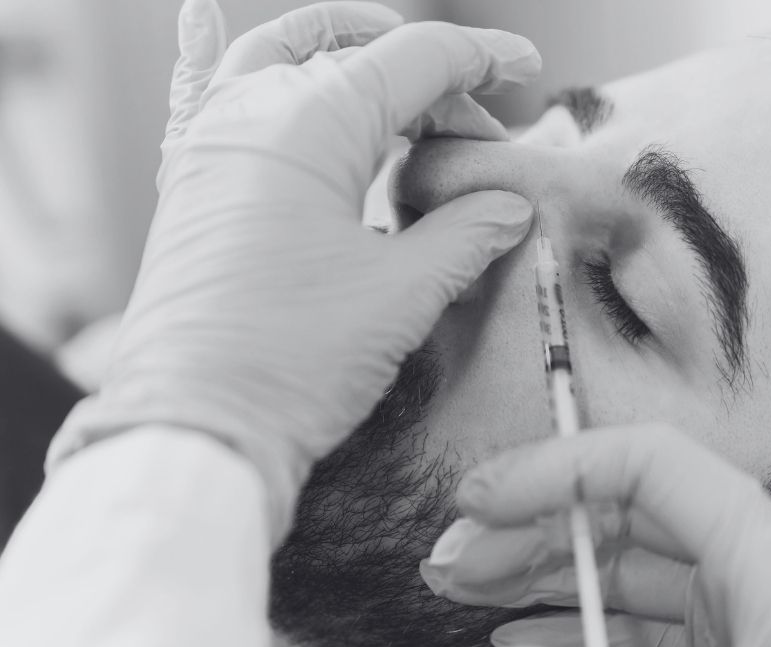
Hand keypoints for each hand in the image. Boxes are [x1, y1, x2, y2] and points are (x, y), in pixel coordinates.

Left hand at [47, 0, 540, 542]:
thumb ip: (467, 234)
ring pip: (287, 59)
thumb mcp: (403, 293)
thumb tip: (510, 207)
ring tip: (404, 90)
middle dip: (431, 81)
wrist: (197, 428)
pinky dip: (237, 64)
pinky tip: (221, 33)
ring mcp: (210, 142)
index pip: (415, 58)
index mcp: (310, 122)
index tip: (525, 65)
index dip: (481, 57)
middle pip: (360, 58)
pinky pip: (215, 93)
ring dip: (351, 61)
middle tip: (479, 131)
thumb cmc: (294, 360)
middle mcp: (251, 112)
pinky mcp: (191, 181)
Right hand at [421, 423, 770, 646]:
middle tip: (455, 562)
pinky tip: (534, 643)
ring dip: (549, 585)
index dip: (554, 471)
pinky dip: (589, 636)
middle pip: (628, 518)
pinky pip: (652, 633)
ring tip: (474, 594)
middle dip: (532, 536)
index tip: (481, 500)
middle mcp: (769, 570)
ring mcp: (757, 618)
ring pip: (632, 577)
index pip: (649, 464)